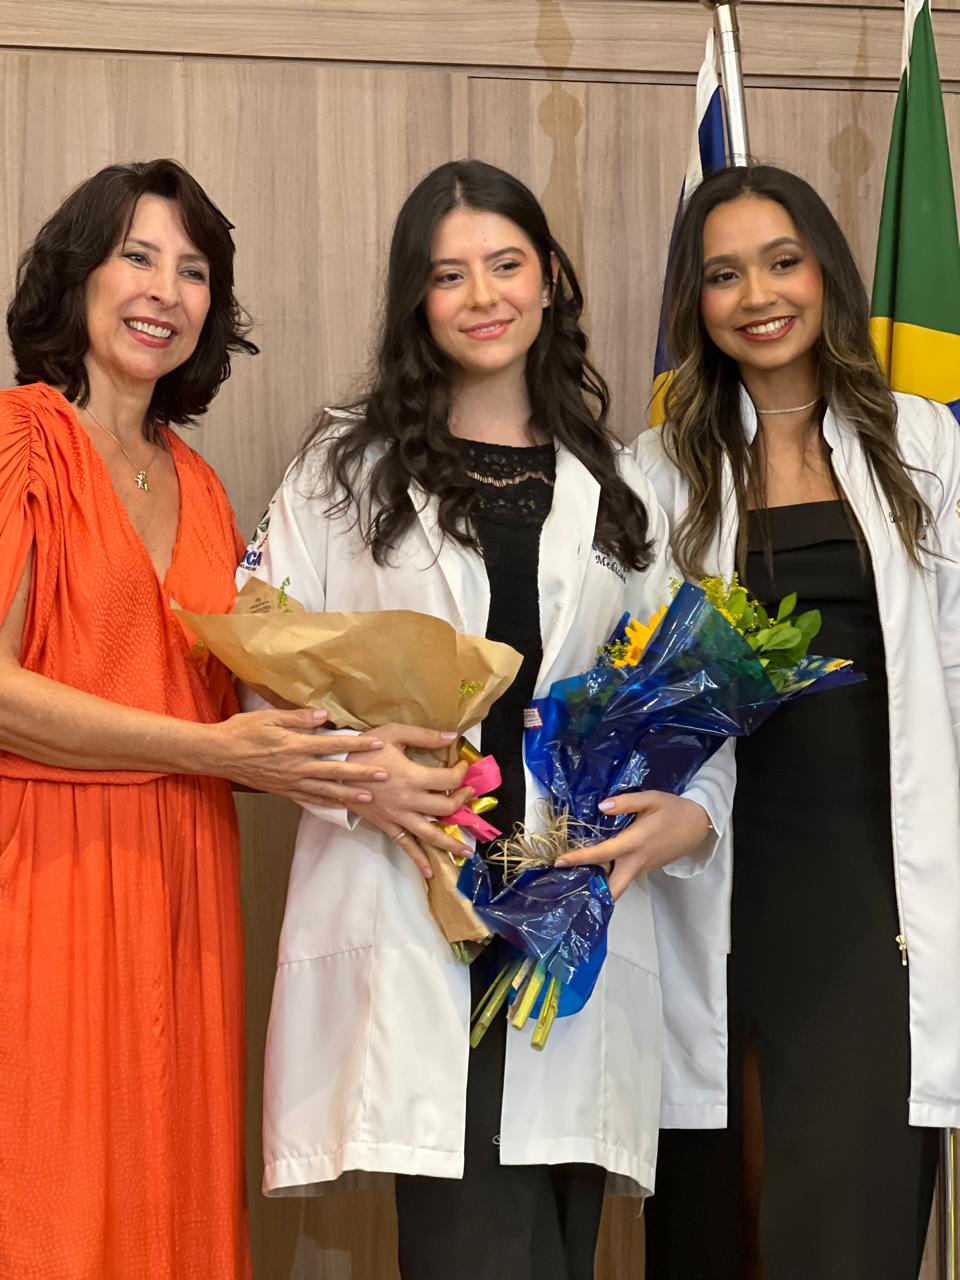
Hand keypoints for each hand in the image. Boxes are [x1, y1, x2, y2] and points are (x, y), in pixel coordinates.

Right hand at [211, 708, 387, 805]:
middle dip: (361, 774)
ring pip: (325, 789)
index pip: (333, 744)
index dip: (357, 744)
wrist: (219, 754)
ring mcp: (290, 781)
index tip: (377, 743)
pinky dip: (325, 803)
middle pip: (335, 771)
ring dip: (348, 794)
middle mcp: (296, 766)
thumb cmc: (243, 730)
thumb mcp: (269, 717)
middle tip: (384, 775)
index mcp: (295, 745)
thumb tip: (324, 715)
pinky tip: (339, 807)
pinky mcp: (283, 790)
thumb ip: (298, 718)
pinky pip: (308, 799)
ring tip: (369, 798)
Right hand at [347, 724, 474, 877]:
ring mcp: (398, 816)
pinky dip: (418, 859)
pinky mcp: (387, 825)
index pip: (448, 780)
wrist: (335, 769)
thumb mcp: (393, 733)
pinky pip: (405, 845)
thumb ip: (424, 736)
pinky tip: (430, 871)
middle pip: (445, 808)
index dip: (461, 774)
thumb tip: (452, 737)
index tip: (462, 767)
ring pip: (430, 834)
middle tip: (469, 794)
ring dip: (450, 843)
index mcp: (412, 777)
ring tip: (466, 851)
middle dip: (462, 801)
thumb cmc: (364, 749)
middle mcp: (408, 801)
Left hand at [556, 792, 711, 899]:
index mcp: (635, 843)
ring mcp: (642, 868)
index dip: (580, 858)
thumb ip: (625, 803)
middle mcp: (637, 861)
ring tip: (574, 879)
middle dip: (591, 894)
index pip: (602, 854)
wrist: (698, 824)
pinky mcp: (646, 868)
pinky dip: (609, 878)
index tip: (560, 861)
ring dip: (598, 887)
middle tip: (567, 887)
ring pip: (618, 886)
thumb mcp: (651, 799)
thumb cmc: (673, 809)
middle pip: (614, 889)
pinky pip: (624, 877)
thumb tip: (601, 807)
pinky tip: (595, 869)